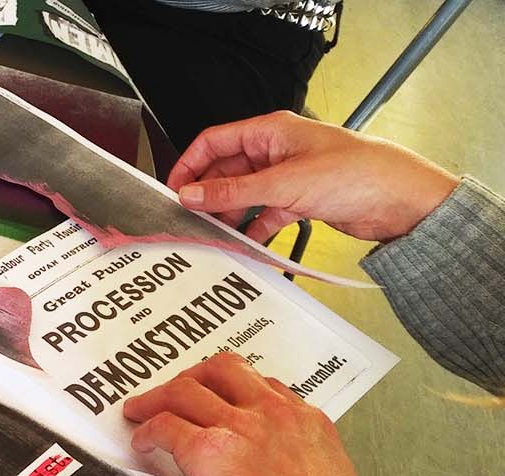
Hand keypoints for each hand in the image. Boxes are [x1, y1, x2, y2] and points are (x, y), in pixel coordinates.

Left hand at [122, 352, 397, 475]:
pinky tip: (142, 442)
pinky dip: (147, 431)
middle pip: (223, 370)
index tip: (220, 399)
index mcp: (307, 423)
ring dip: (157, 399)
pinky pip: (165, 426)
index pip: (266, 386)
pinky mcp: (208, 448)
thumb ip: (298, 469)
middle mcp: (274, 414)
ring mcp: (241, 426)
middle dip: (193, 377)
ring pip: (185, 390)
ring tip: (140, 411)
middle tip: (174, 392)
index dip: (235, 390)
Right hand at [168, 111, 460, 243]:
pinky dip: (253, 229)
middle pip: (227, 170)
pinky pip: (265, 214)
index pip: (215, 141)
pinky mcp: (300, 201)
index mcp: (271, 131)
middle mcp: (277, 151)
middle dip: (207, 194)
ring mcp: (288, 177)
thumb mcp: (283, 183)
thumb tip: (191, 194)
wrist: (401, 200)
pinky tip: (244, 244)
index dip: (190, 164)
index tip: (173, 190)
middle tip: (188, 218)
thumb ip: (233, 191)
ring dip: (229, 214)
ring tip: (212, 234)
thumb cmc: (356, 173)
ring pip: (244, 195)